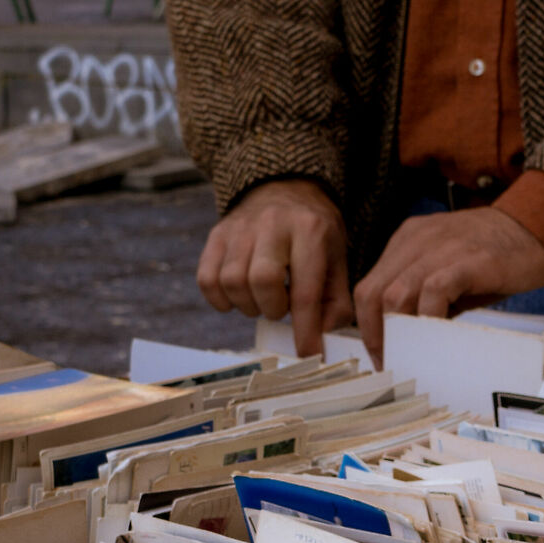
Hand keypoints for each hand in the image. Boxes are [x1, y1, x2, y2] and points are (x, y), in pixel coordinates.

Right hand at [196, 178, 352, 357]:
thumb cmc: (315, 233)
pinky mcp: (217, 234)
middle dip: (272, 308)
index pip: (306, 289)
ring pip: (232, 282)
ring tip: (263, 300)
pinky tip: (238, 297)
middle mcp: (273, 224)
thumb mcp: (337, 257)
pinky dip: (220, 299)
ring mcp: (241, 227)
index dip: (306, 329)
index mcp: (311, 230)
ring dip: (248, 305)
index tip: (308, 354)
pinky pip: (207, 278)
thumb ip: (335, 300)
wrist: (285, 188)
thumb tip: (322, 339)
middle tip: (280, 307)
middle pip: (262, 281)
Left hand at [353, 207, 543, 364]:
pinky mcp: (469, 259)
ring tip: (411, 359)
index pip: (369, 287)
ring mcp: (442, 247)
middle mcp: (417, 240)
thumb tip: (410, 339)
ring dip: (398, 334)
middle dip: (376, 336)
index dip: (368, 326)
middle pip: (373, 293)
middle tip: (392, 363)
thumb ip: (426, 295)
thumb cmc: (498, 256)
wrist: (542, 229)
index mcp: (408, 240)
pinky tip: (437, 340)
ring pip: (395, 295)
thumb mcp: (451, 269)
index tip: (382, 353)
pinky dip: (428, 320)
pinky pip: (434, 292)